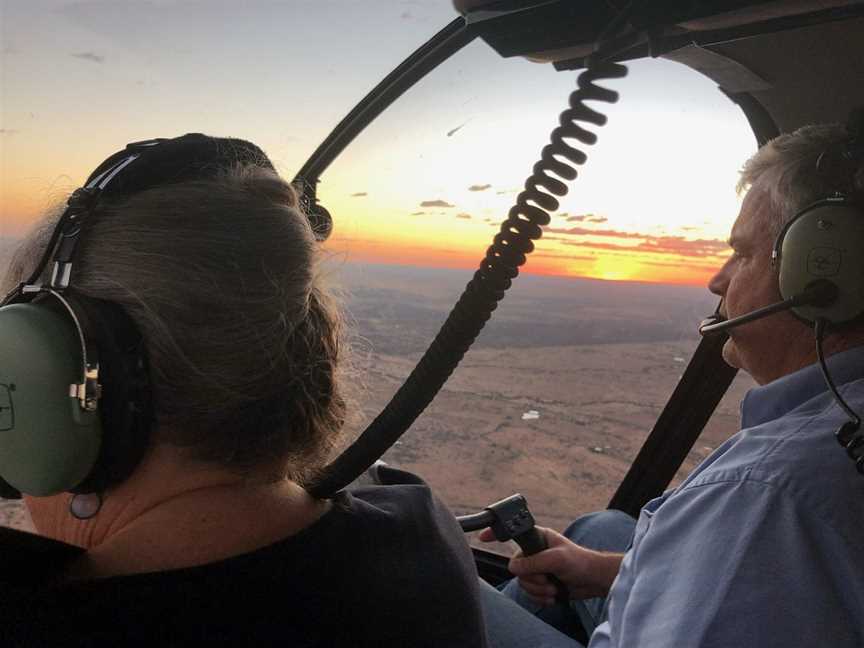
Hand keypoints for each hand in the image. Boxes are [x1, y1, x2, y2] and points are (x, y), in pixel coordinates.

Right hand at [479, 526, 622, 605]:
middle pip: (516, 567)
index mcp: (537, 537)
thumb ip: (533, 563)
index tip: (482, 536)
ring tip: (554, 588)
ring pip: (522, 582)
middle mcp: (533, 551)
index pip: (513, 533)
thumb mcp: (555, 559)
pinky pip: (530, 593)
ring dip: (539, 590)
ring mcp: (536, 567)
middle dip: (533, 579)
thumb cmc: (580, 562)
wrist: (593, 581)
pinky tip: (553, 595)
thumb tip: (513, 568)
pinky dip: (541, 597)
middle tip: (548, 579)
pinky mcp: (540, 582)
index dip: (497, 533)